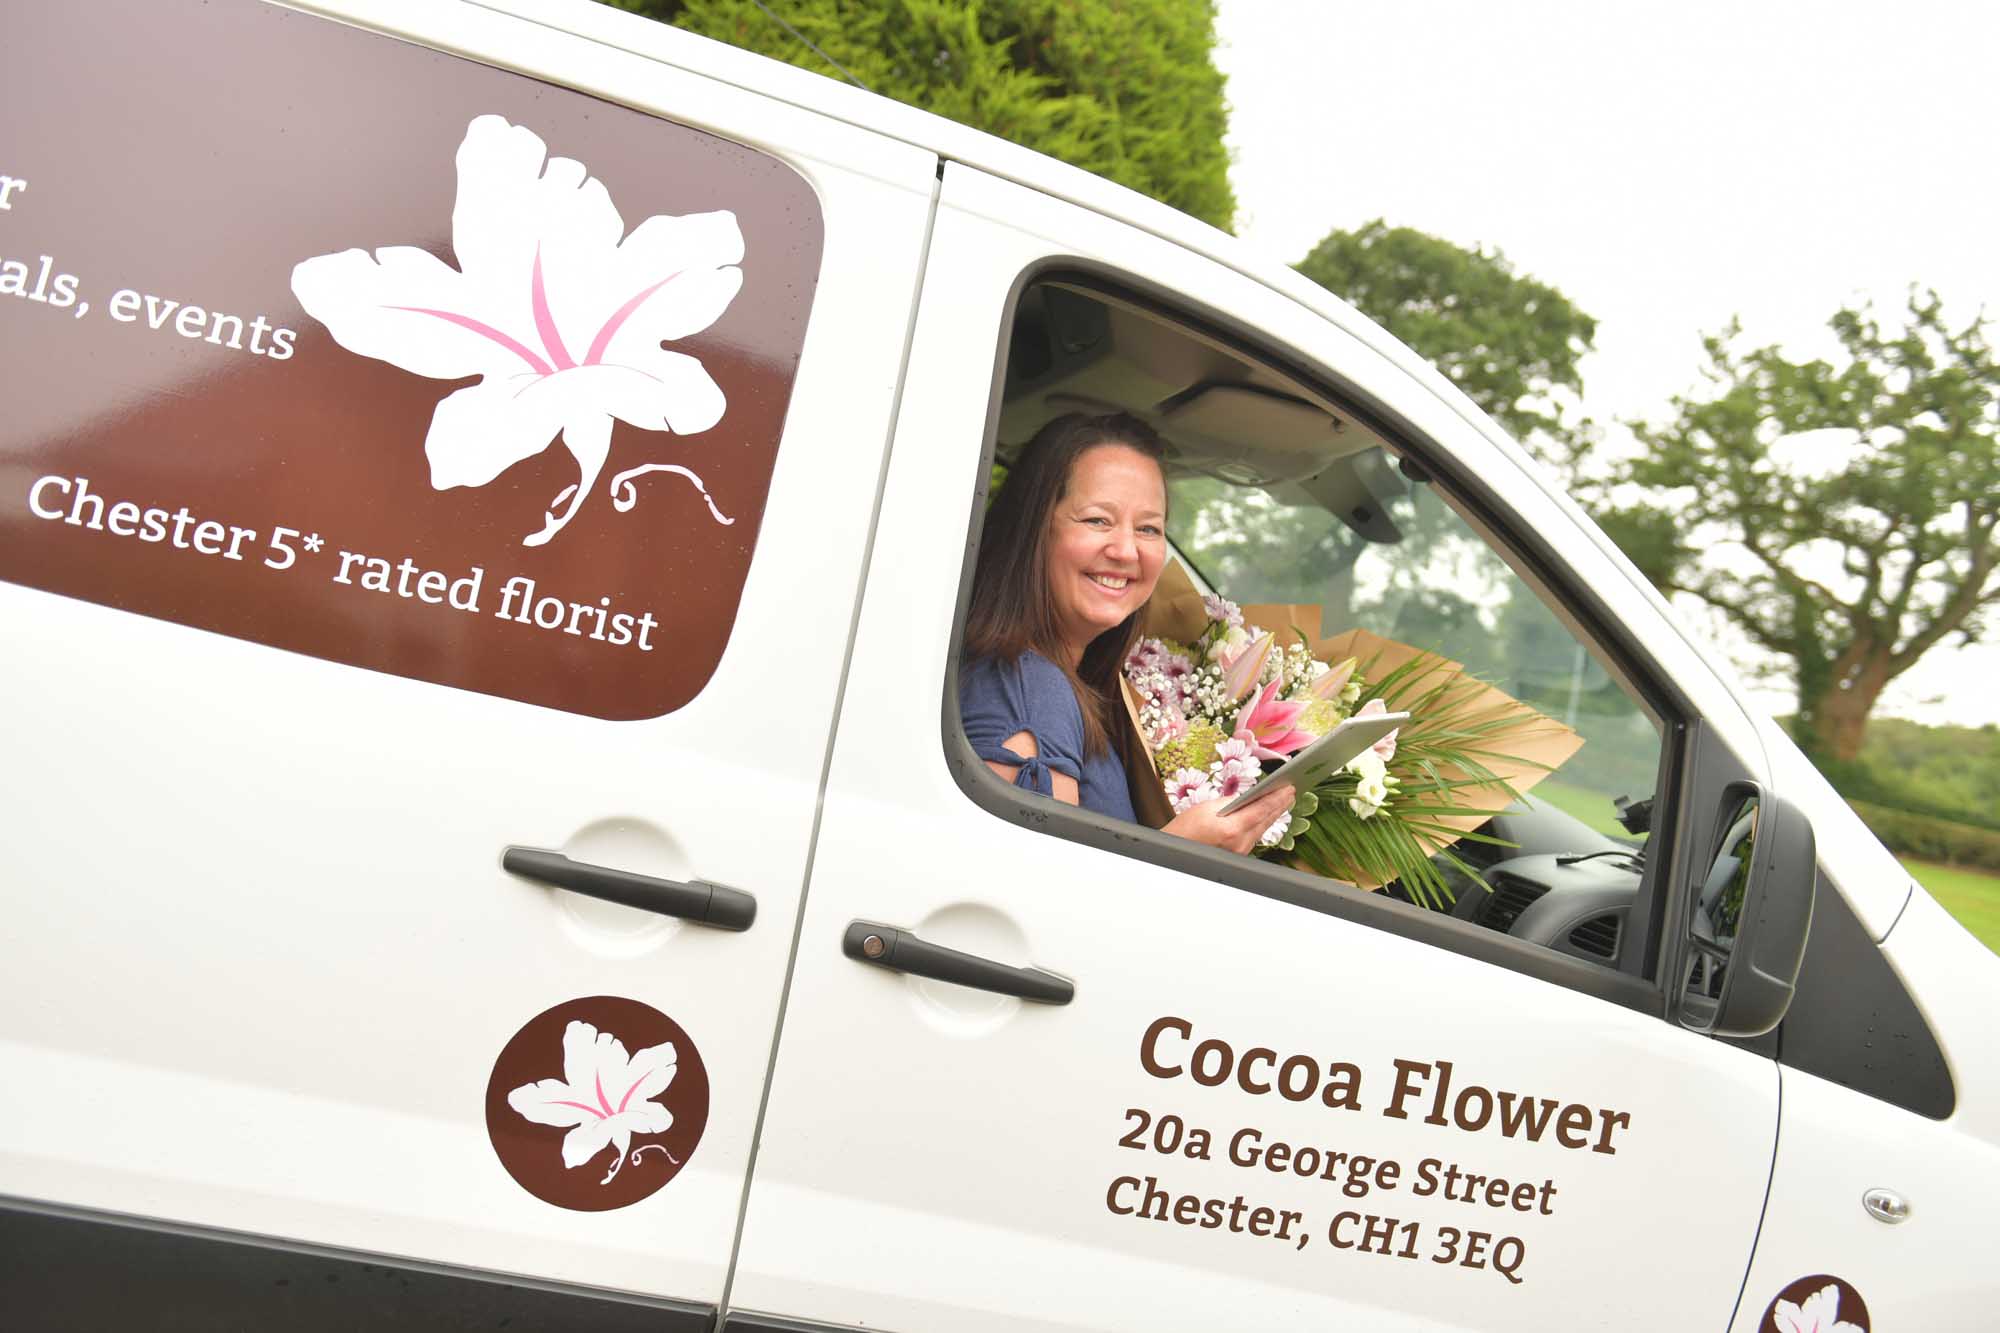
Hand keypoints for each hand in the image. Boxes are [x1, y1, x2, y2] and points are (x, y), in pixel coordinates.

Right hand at [1162, 784, 1294, 855]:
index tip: (1288, 787)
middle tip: (1291, 790)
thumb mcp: (1205, 808)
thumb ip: (1230, 802)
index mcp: (1231, 829)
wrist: (1174, 854)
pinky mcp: (1239, 855)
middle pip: (1266, 820)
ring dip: (1273, 813)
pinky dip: (1263, 823)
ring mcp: (1241, 851)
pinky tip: (1268, 814)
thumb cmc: (1184, 831)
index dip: (1277, 797)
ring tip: (1283, 800)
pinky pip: (1255, 836)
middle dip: (1279, 804)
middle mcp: (1240, 843)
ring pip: (1262, 829)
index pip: (1261, 809)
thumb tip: (1248, 797)